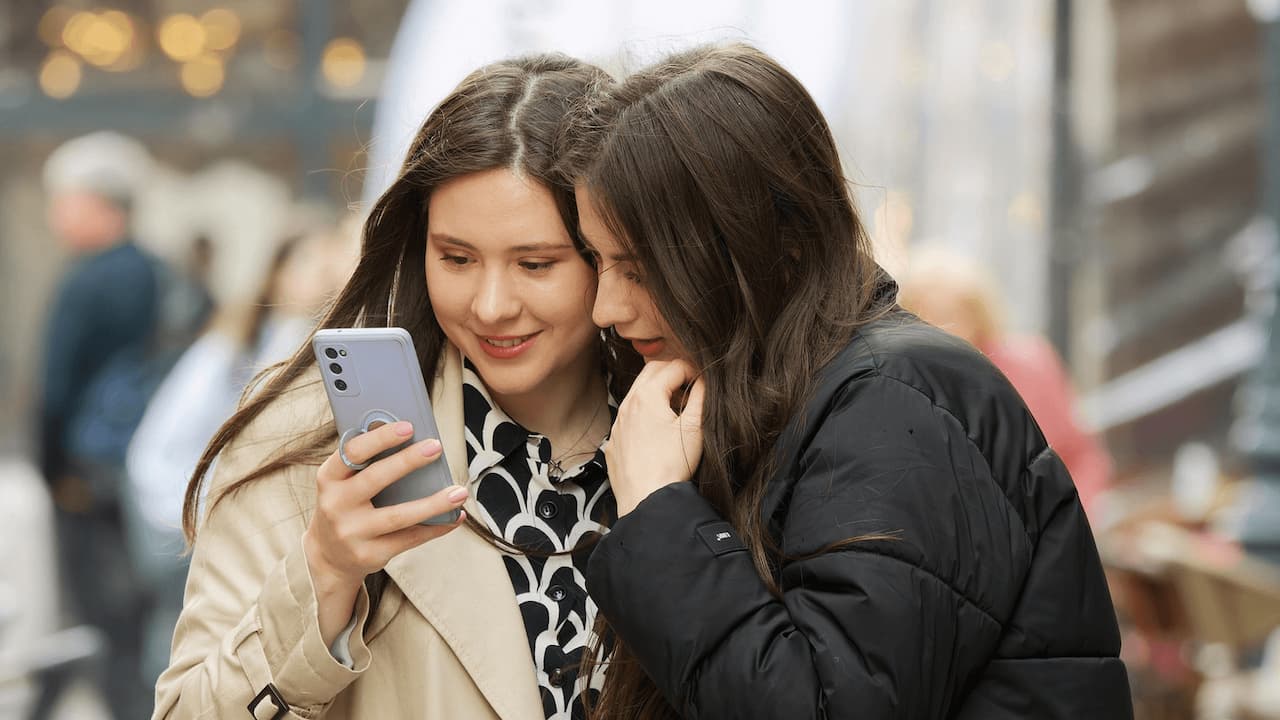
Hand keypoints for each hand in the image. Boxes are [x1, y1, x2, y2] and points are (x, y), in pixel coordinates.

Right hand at [303, 420, 467, 643]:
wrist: (329, 555)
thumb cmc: (346, 505)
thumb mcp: (343, 482)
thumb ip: (367, 462)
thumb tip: (410, 437)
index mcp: (329, 478)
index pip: (352, 452)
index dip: (380, 438)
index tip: (408, 426)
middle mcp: (336, 505)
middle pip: (376, 479)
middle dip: (408, 461)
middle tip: (436, 447)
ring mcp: (352, 533)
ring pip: (399, 515)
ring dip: (433, 503)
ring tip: (459, 492)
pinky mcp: (370, 554)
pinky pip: (409, 538)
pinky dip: (435, 527)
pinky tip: (454, 516)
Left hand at [606, 360, 704, 516]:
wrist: (646, 499)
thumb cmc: (671, 465)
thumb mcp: (695, 427)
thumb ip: (702, 396)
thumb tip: (705, 380)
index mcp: (647, 395)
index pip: (674, 367)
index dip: (695, 370)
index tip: (706, 382)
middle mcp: (627, 404)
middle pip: (652, 371)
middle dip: (674, 373)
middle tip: (692, 389)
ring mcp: (618, 424)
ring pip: (637, 393)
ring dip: (658, 392)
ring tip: (677, 409)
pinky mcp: (614, 442)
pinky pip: (629, 416)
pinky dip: (645, 413)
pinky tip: (658, 431)